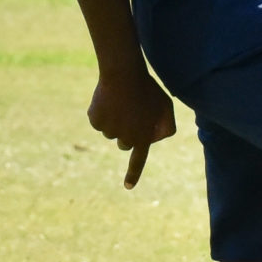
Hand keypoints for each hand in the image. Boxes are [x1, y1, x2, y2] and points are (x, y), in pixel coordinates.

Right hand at [88, 63, 176, 188]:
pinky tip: (109, 98)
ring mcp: (108, 130)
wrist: (124, 74)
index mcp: (143, 138)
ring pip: (110, 131)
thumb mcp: (166, 107)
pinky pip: (98, 120)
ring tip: (122, 102)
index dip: (133, 174)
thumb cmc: (148, 89)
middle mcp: (124, 138)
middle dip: (127, 132)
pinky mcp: (95, 120)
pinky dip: (102, 112)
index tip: (128, 187)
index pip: (139, 160)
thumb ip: (167, 126)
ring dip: (115, 120)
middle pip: (124, 143)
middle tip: (131, 113)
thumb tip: (155, 139)